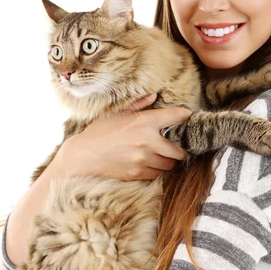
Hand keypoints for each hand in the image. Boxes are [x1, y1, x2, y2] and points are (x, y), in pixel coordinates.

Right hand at [58, 94, 191, 180]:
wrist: (83, 156)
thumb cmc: (99, 132)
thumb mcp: (117, 114)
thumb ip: (138, 105)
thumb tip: (154, 95)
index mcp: (144, 122)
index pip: (175, 116)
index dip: (184, 115)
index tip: (187, 116)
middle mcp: (148, 141)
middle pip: (178, 150)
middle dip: (179, 149)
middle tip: (175, 147)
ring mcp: (144, 159)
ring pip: (169, 164)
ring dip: (168, 161)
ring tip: (162, 157)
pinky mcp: (138, 173)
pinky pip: (158, 174)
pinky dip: (157, 171)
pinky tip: (151, 165)